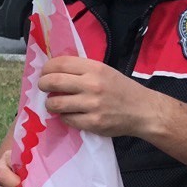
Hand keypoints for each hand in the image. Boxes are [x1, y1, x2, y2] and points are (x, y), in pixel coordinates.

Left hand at [39, 56, 161, 137]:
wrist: (143, 110)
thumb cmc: (122, 89)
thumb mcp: (105, 71)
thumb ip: (82, 70)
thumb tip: (53, 71)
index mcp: (94, 68)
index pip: (60, 64)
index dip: (46, 68)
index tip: (45, 73)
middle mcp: (92, 85)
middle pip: (53, 82)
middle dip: (43, 85)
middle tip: (43, 88)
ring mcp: (92, 105)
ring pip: (55, 103)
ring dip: (50, 104)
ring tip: (54, 103)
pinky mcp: (93, 123)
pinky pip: (66, 119)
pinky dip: (64, 117)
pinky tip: (70, 114)